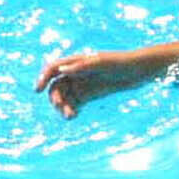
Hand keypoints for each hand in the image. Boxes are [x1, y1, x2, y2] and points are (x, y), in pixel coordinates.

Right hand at [35, 50, 151, 118]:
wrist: (140, 71)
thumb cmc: (122, 62)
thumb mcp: (103, 63)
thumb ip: (83, 66)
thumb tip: (61, 70)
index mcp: (77, 61)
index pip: (53, 68)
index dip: (43, 78)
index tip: (37, 90)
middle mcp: (76, 73)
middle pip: (56, 86)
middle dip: (55, 97)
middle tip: (60, 108)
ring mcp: (82, 84)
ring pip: (65, 97)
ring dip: (63, 107)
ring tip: (69, 116)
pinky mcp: (89, 95)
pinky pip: (75, 104)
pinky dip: (71, 110)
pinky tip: (73, 116)